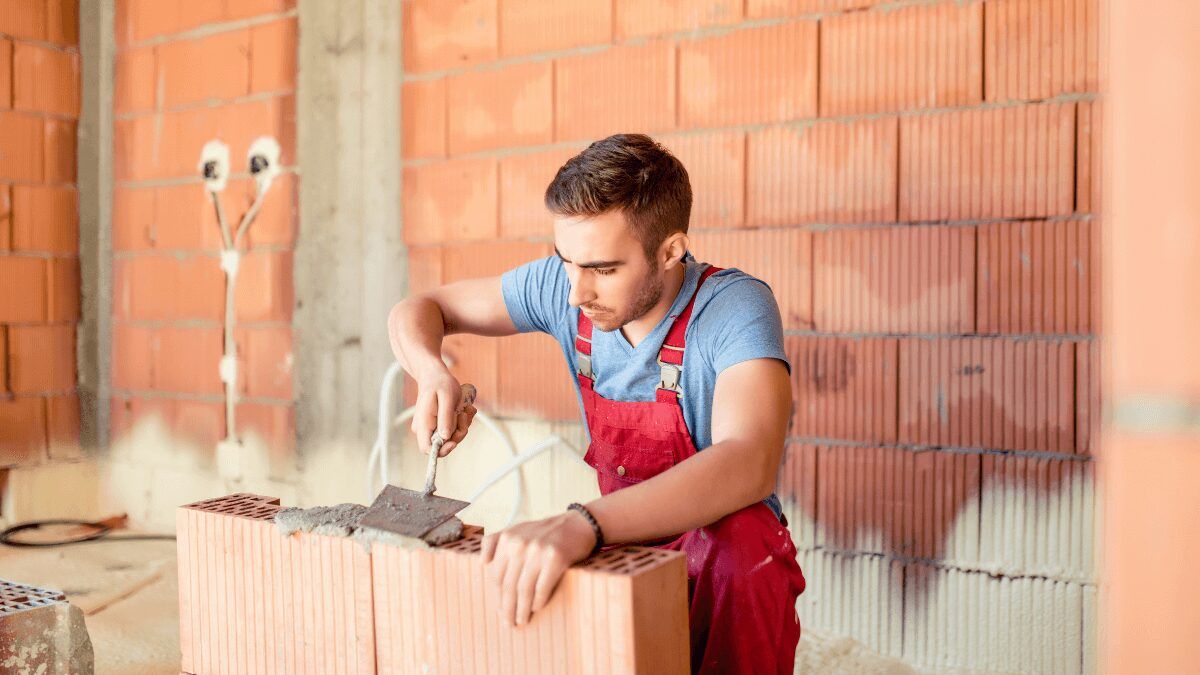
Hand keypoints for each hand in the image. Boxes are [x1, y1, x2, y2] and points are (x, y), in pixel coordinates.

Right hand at [412, 368, 476, 455]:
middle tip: (463, 414)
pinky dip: (461, 421)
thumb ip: (445, 418)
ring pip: (450, 437)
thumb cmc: (440, 383)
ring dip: (462, 424)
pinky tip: (463, 408)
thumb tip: (446, 437)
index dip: (442, 450)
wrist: (434, 374)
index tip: (455, 441)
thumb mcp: (446, 398)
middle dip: (458, 432)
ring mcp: (431, 426)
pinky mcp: (438, 424)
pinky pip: (452, 429)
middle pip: (443, 443)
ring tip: (465, 408)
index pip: (427, 449)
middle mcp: (425, 428)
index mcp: (424, 423)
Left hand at [481, 511, 596, 626]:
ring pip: (524, 589)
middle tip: (508, 623)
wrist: (578, 524)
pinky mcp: (555, 558)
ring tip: (521, 621)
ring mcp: (537, 551)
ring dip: (522, 609)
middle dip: (507, 607)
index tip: (499, 610)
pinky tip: (536, 608)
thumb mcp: (519, 529)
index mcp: (508, 538)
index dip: (497, 596)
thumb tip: (483, 562)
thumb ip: (497, 540)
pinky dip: (538, 601)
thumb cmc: (547, 532)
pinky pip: (542, 587)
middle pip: (508, 584)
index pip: (496, 574)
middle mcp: (520, 543)